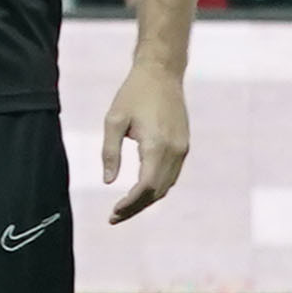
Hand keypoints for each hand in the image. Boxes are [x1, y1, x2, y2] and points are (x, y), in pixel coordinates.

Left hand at [105, 56, 190, 224]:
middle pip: (158, 191)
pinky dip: (156, 187)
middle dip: (137, 207)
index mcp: (157, 145)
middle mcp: (175, 151)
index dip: (131, 204)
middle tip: (114, 217)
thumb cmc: (133, 94)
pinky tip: (140, 192)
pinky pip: (171, 174)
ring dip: (147, 200)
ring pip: (167, 185)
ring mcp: (182, 149)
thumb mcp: (113, 121)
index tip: (113, 213)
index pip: (147, 186)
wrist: (162, 74)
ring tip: (123, 209)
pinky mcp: (184, 145)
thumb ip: (110, 152)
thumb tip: (108, 181)